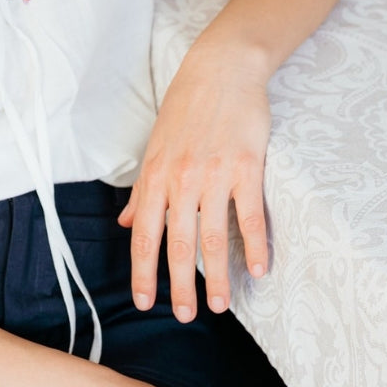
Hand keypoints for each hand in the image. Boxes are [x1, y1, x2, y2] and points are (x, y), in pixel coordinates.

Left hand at [119, 45, 271, 321]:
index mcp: (156, 177)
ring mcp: (214, 174)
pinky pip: (249, 214)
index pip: (146, 236)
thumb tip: (128, 225)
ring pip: (212, 235)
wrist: (220, 69)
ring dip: (218, 275)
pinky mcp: (246, 166)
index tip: (145, 303)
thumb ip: (143, 190)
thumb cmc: (186, 109)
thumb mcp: (155, 147)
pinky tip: (257, 270)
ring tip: (222, 305)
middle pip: (177, 243)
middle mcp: (180, 179)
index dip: (143, 272)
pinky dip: (253, 245)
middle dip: (179, 285)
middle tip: (184, 317)